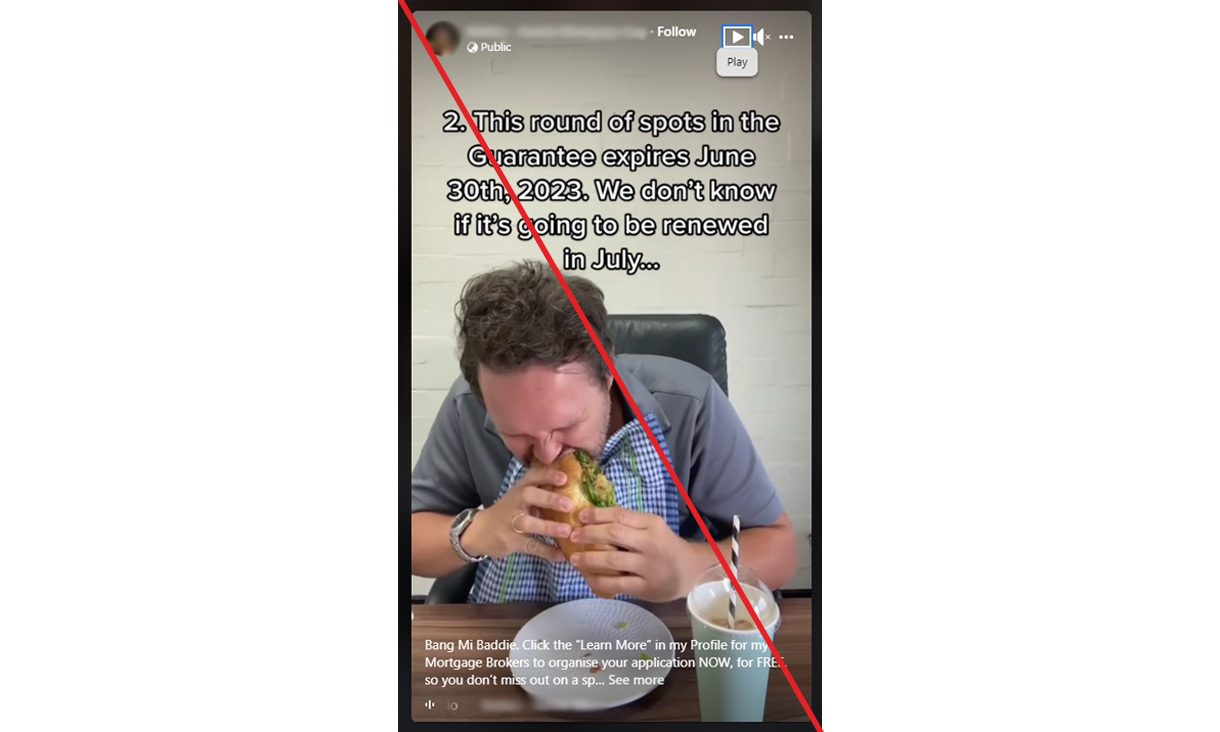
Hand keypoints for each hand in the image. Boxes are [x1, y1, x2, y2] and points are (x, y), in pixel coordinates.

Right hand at [461, 465, 573, 561]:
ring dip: (549, 527)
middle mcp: (515, 502)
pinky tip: (560, 555)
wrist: (480, 531)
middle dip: (549, 499)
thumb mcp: (520, 497)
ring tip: (567, 531)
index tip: (564, 477)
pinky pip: (530, 546)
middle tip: (569, 505)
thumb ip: (541, 492)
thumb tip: (574, 489)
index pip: (533, 476)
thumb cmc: (509, 511)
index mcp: (520, 488)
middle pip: (529, 496)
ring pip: (529, 523)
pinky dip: (546, 551)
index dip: (548, 475)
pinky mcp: (511, 541)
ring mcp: (511, 522)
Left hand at [568, 506, 697, 601]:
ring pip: (613, 560)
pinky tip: (588, 579)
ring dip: (590, 559)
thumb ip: (630, 524)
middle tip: (572, 536)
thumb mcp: (653, 529)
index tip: (580, 516)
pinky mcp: (646, 586)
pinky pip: (618, 584)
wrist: (690, 571)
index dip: (597, 514)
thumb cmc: (665, 547)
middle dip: (589, 534)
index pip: (620, 514)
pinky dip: (600, 581)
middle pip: (615, 534)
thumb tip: (593, 520)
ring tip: (574, 559)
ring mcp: (648, 566)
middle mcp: (650, 543)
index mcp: (651, 524)